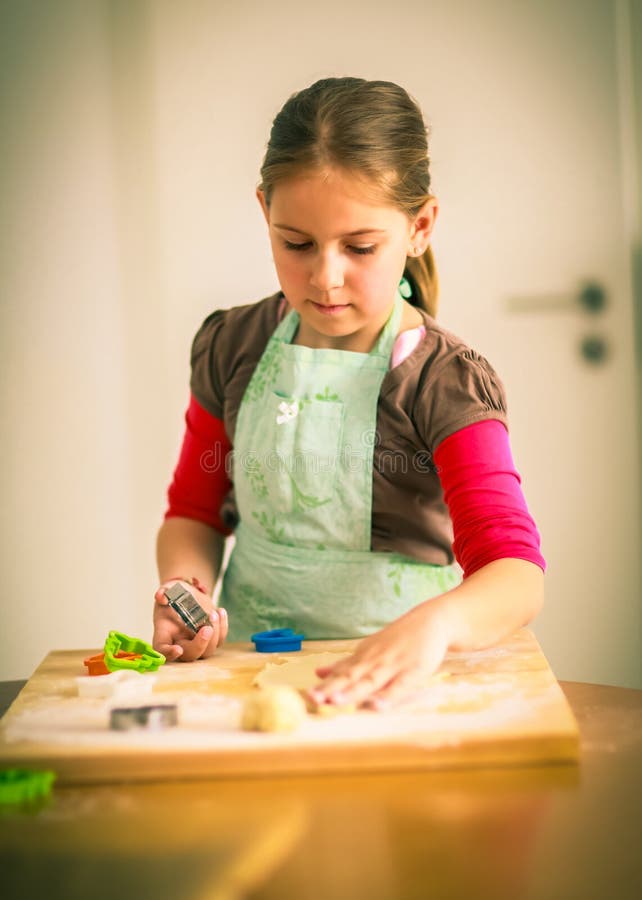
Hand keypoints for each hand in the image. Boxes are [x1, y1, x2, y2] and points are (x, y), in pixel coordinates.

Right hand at [153, 580, 227, 661]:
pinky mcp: (210, 638)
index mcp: (164, 634)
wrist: (188, 594)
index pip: (162, 649)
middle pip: (190, 655)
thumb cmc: (175, 594)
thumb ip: (163, 592)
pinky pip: (220, 640)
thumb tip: (161, 596)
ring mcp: (196, 642)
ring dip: (214, 634)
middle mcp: (180, 642)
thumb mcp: (167, 590)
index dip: (168, 653)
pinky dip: (223, 627)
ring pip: (208, 651)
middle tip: (207, 629)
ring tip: (213, 613)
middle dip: (200, 644)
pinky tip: (220, 611)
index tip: (177, 650)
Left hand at [309, 601, 451, 709]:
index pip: (340, 674)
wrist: (430, 621)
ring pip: (370, 682)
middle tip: (313, 699)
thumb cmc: (398, 640)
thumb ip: (346, 663)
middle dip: (331, 689)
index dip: (324, 686)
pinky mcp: (412, 672)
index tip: (307, 697)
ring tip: (335, 701)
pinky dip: (387, 698)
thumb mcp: (369, 649)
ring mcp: (392, 666)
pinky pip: (398, 687)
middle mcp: (374, 661)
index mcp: (362, 657)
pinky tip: (376, 706)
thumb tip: (318, 672)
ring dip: (352, 692)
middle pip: (350, 677)